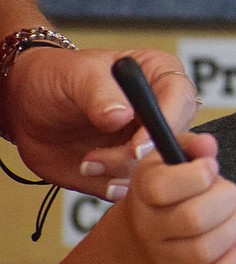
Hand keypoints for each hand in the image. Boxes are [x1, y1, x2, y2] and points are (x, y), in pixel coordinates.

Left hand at [3, 47, 198, 195]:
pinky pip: (134, 187)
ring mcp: (147, 144)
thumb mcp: (76, 75)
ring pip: (157, 170)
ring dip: (119, 172)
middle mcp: (161, 112)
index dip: (167, 124)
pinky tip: (88, 170)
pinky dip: (111, 186)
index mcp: (160, 77)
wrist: (26, 108)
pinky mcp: (129, 169)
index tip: (138, 145)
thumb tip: (122, 115)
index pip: (182, 100)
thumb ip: (100, 94)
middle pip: (176, 142)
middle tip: (100, 158)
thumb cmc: (56, 77)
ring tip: (86, 161)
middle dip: (141, 158)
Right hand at [118, 131, 235, 263]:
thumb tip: (207, 145)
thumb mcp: (173, 156)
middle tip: (231, 194)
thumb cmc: (169, 184)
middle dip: (227, 201)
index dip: (198, 175)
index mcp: (144, 188)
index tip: (210, 168)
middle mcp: (148, 225)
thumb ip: (192, 145)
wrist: (144, 229)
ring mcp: (162, 256)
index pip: (162, 187)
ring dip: (233, 230)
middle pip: (193, 219)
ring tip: (235, 216)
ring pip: (203, 251)